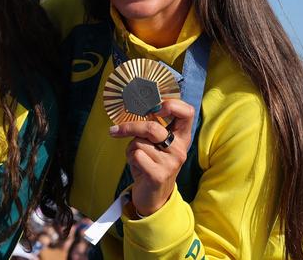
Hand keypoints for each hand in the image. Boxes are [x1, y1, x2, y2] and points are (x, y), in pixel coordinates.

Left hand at [109, 99, 194, 215]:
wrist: (154, 197)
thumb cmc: (151, 163)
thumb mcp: (156, 143)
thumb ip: (153, 127)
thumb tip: (134, 104)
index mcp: (182, 137)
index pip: (187, 112)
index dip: (172, 104)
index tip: (156, 108)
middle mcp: (180, 149)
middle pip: (152, 127)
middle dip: (130, 128)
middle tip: (115, 130)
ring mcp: (171, 163)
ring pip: (139, 142)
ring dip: (131, 148)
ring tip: (138, 158)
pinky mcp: (159, 175)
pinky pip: (136, 155)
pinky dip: (130, 158)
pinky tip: (138, 168)